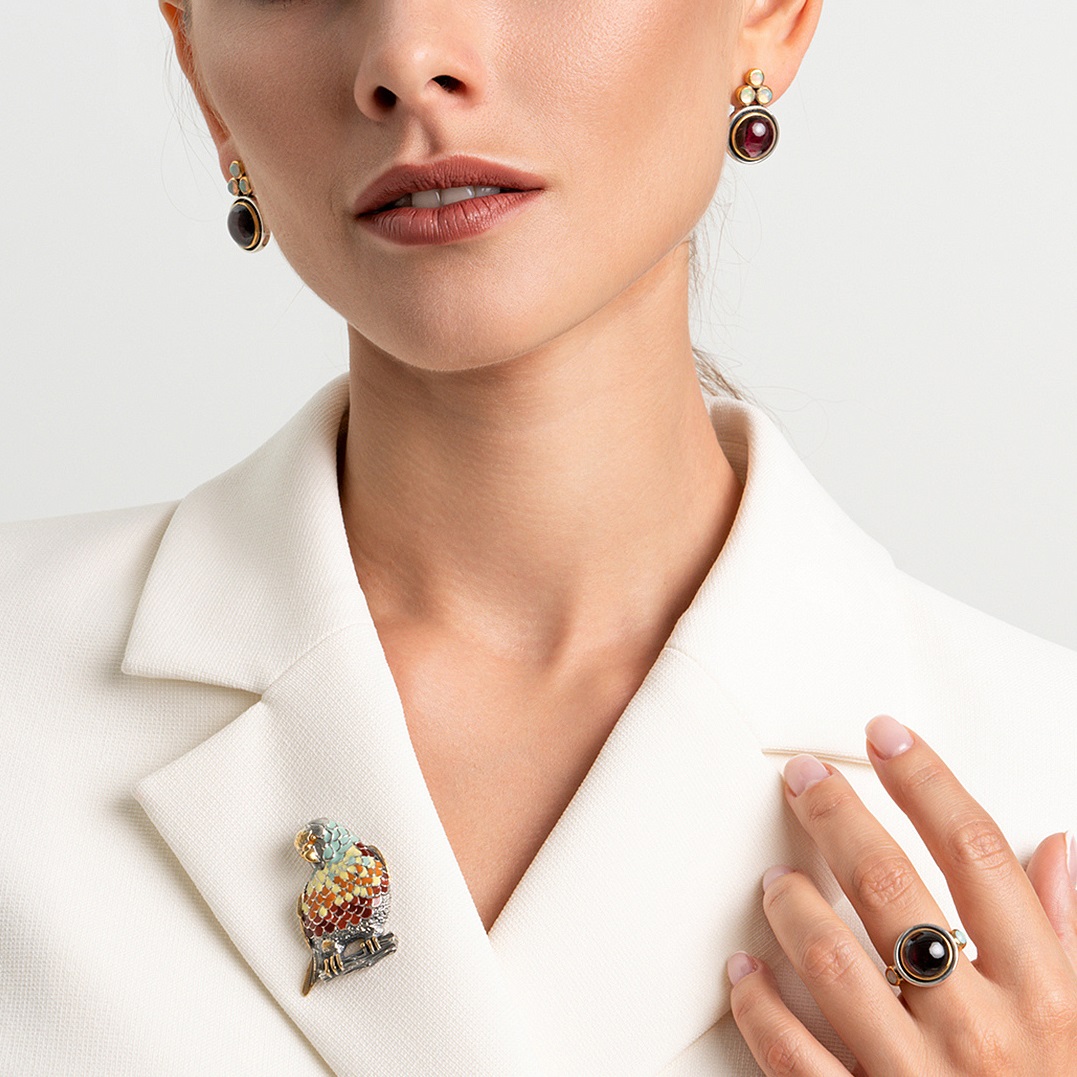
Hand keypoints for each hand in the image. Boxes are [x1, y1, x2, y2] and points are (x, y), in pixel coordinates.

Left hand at [726, 715, 1076, 1074]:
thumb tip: (1054, 846)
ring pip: (832, 963)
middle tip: (800, 778)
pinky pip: (796, 1057)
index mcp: (1045, 994)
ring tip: (773, 880)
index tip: (885, 734)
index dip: (927, 780)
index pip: (977, 853)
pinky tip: (742, 971)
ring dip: (791, 906)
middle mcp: (982, 1030)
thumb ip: (1067, 933)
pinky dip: (759, 1007)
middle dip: (837, 816)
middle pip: (891, 887)